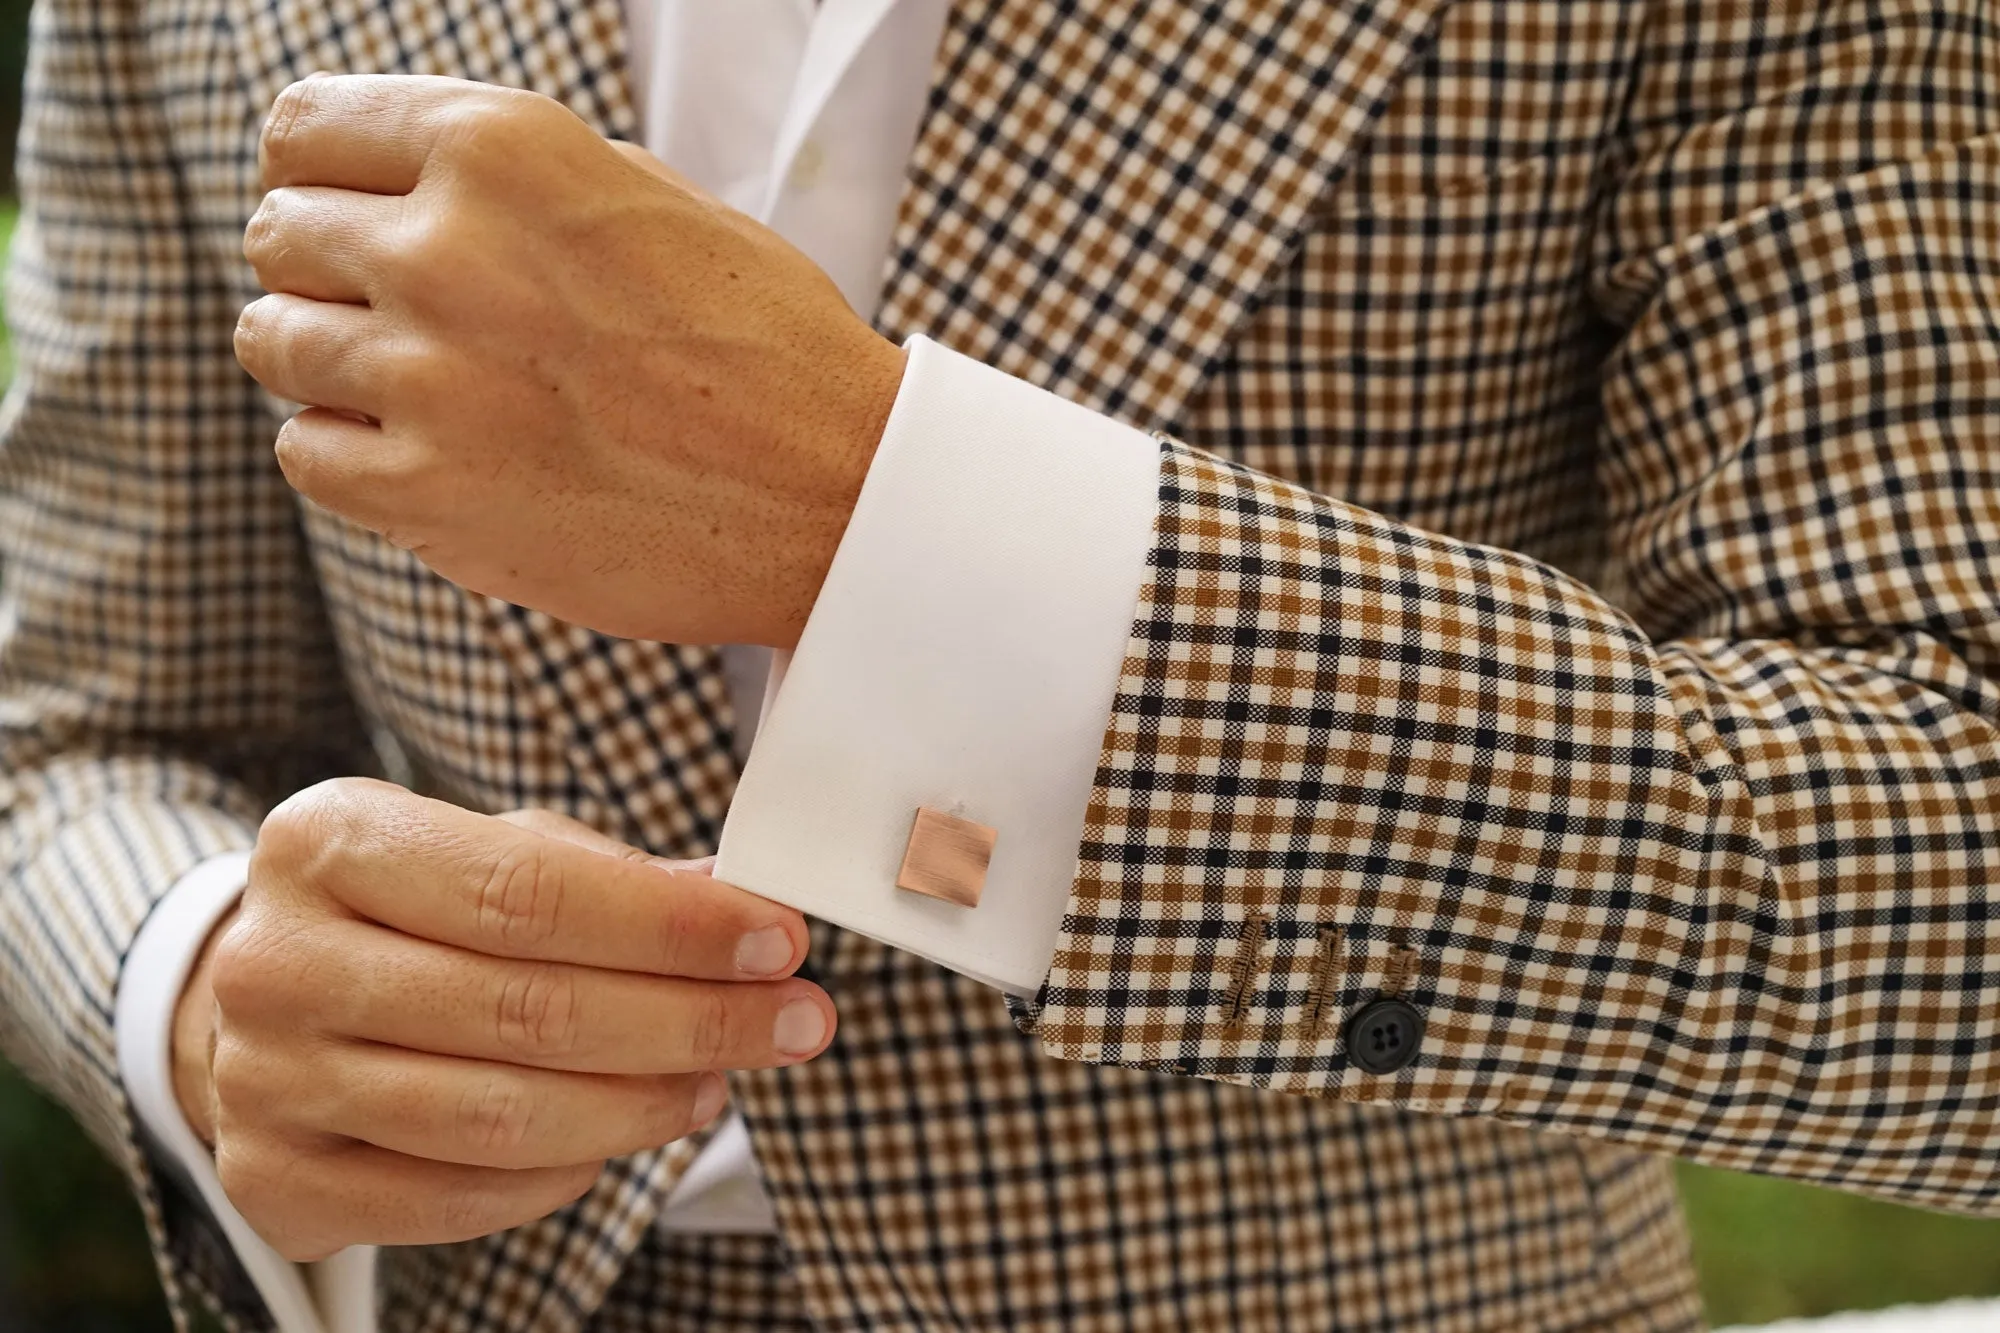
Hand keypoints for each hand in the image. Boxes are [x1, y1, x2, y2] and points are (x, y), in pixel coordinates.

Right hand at [170, 778, 832, 1260]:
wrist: (267, 994)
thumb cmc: (408, 908)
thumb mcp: (484, 847)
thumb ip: (601, 873)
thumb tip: (734, 903)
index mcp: (328, 841)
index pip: (526, 891)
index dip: (669, 926)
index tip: (778, 940)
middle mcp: (277, 960)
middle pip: (525, 1009)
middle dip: (690, 1018)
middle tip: (795, 1019)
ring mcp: (265, 1079)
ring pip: (500, 1116)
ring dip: (642, 1105)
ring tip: (720, 1082)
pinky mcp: (278, 1181)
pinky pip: (459, 1197)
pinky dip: (564, 1174)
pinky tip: (627, 1134)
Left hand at [233, 75, 906, 648]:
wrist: (837, 494)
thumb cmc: (766, 347)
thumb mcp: (651, 198)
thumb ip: (514, 179)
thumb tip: (403, 184)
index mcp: (503, 149)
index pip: (305, 131)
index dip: (320, 176)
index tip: (345, 214)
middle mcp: (448, 248)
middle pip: (279, 238)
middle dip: (327, 272)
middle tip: (405, 316)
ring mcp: (428, 375)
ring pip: (272, 344)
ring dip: (332, 364)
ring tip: (426, 390)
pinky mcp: (427, 494)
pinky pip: (306, 453)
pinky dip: (353, 455)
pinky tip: (435, 455)